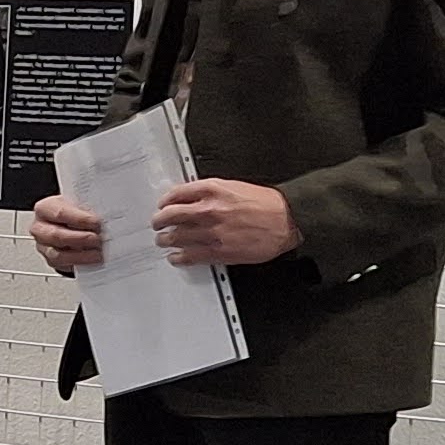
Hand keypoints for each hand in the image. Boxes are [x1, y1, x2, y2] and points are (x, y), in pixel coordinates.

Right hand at [29, 196, 103, 273]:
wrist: (72, 223)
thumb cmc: (74, 212)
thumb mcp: (78, 203)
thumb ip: (87, 207)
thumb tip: (105, 214)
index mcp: (45, 209)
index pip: (59, 213)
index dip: (79, 219)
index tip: (96, 222)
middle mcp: (40, 228)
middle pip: (56, 235)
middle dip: (80, 238)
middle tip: (97, 238)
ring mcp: (44, 246)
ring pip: (57, 254)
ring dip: (80, 255)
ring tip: (97, 252)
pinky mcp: (51, 261)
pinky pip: (63, 266)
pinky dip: (79, 263)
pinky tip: (92, 259)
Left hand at [151, 179, 301, 267]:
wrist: (287, 219)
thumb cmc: (267, 204)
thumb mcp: (236, 187)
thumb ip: (212, 192)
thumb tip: (192, 198)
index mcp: (213, 190)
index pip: (177, 194)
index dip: (165, 201)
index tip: (163, 205)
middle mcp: (209, 210)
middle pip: (171, 215)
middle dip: (160, 220)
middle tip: (157, 223)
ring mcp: (212, 232)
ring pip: (177, 237)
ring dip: (166, 239)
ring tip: (163, 240)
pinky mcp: (219, 251)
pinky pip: (190, 255)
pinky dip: (179, 257)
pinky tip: (175, 257)